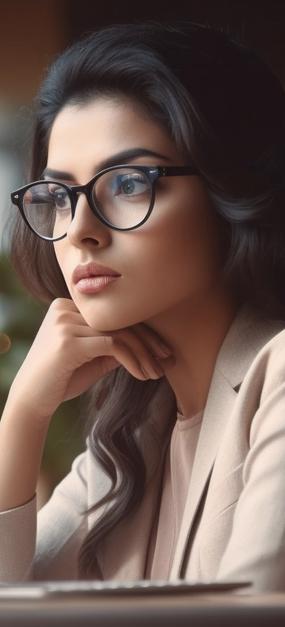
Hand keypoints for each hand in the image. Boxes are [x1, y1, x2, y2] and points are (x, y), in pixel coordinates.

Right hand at [8, 298, 173, 420]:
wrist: (32, 400)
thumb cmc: (61, 380)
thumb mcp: (92, 359)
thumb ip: (113, 347)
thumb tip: (146, 345)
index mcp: (68, 306)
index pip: (114, 315)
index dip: (142, 332)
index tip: (163, 350)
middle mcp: (65, 309)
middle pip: (118, 321)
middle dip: (148, 342)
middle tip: (168, 359)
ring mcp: (65, 323)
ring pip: (118, 333)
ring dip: (143, 355)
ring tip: (157, 372)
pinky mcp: (68, 341)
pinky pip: (112, 346)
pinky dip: (132, 361)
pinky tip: (142, 375)